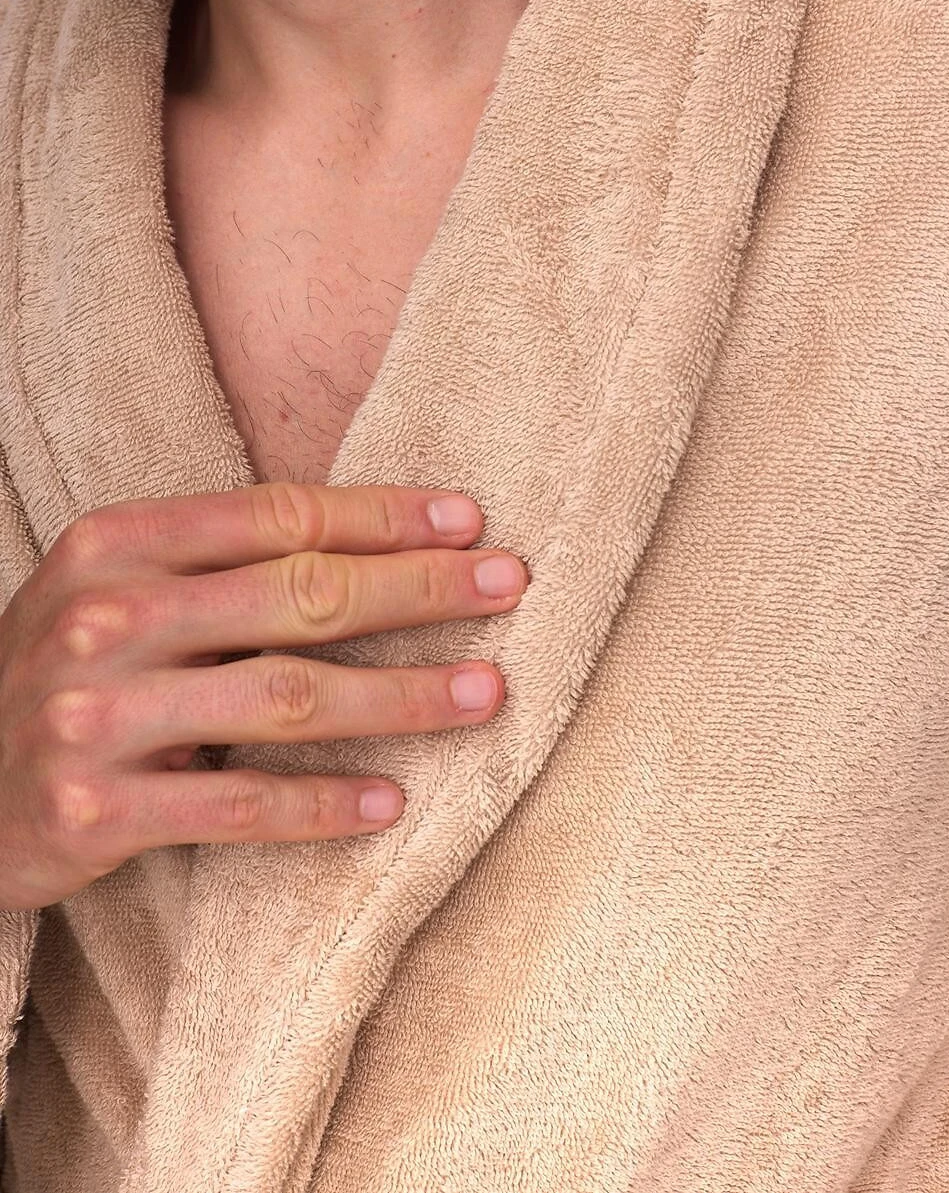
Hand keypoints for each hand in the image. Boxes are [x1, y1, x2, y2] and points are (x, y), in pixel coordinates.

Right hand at [0, 482, 527, 909]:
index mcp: (115, 543)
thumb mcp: (113, 591)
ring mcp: (96, 715)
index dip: (383, 515)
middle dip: (419, 589)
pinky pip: (239, 804)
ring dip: (402, 695)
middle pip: (301, 593)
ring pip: (288, 697)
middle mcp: (106, 618)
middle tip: (510, 588)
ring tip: (485, 694)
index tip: (469, 521)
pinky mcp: (95, 811)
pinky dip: (323, 804)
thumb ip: (214, 563)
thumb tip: (372, 544)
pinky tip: (392, 801)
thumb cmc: (62, 672)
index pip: (278, 514)